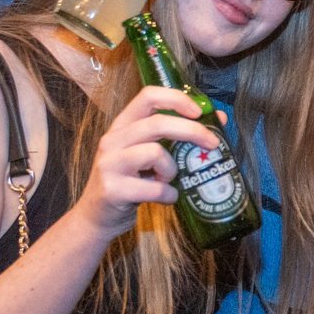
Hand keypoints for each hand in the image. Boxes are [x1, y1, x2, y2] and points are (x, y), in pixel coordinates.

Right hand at [73, 86, 222, 236]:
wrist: (97, 217)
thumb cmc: (129, 181)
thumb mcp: (147, 154)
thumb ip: (176, 136)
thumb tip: (217, 118)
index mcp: (123, 126)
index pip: (148, 96)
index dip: (176, 99)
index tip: (199, 111)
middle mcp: (113, 140)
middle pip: (157, 123)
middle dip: (192, 131)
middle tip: (212, 144)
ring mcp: (110, 164)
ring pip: (155, 153)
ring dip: (173, 169)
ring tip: (169, 180)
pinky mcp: (113, 190)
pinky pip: (154, 189)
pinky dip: (169, 195)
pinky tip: (166, 197)